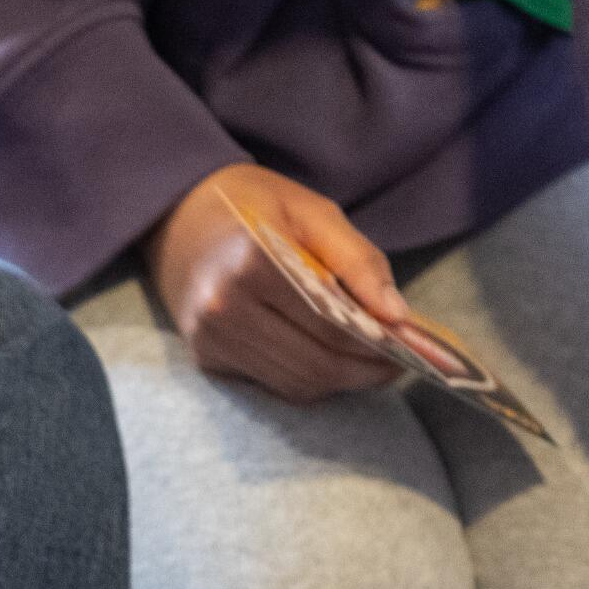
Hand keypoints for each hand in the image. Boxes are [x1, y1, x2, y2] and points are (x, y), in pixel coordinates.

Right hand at [142, 163, 407, 402]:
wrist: (177, 214)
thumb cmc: (252, 205)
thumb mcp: (313, 213)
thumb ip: (358, 261)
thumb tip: (398, 316)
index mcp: (250, 263)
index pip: (330, 323)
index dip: (376, 342)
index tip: (411, 345)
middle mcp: (223, 308)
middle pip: (315, 364)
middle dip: (364, 369)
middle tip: (399, 361)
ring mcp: (210, 338)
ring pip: (296, 383)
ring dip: (341, 380)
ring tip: (371, 363)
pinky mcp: (206, 357)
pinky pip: (273, 383)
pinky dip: (309, 377)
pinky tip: (330, 359)